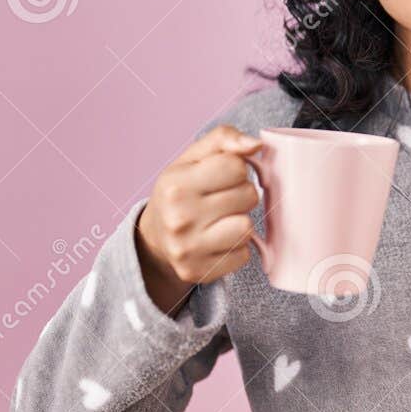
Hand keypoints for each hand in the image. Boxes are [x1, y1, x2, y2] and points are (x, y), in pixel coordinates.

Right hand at [135, 124, 262, 314]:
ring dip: (241, 222)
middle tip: (222, 199)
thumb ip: (225, 139)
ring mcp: (188, 249)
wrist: (154, 238)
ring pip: (247, 228)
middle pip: (248, 196)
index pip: (236, 166)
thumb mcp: (193, 157)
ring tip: (222, 219)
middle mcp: (179, 218)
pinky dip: (237, 247)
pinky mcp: (199, 272)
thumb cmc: (181, 191)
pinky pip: (243, 255)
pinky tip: (219, 240)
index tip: (222, 176)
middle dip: (241, 194)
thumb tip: (256, 145)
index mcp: (176, 184)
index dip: (236, 169)